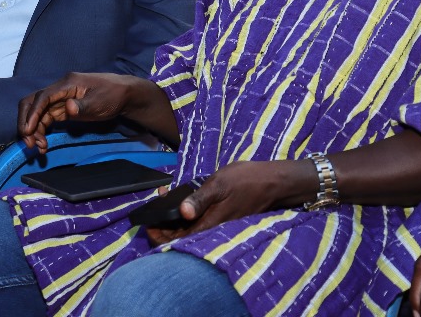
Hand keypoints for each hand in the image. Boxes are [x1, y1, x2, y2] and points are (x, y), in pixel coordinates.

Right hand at [17, 72, 143, 151]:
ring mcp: (60, 99)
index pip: (43, 97)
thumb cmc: (113, 95)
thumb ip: (83, 105)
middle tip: (29, 142)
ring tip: (39, 147)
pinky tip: (44, 144)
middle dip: (26, 121)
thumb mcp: (100, 101)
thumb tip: (68, 108)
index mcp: (67, 84)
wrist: (124, 95)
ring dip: (34, 130)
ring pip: (38, 113)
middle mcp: (59, 90)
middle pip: (33, 102)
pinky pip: (46, 119)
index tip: (28, 130)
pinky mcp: (62, 109)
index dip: (33, 113)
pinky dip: (42, 131)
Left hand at [145, 160, 306, 245]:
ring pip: (189, 228)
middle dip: (163, 226)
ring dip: (173, 219)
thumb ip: (199, 199)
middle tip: (152, 209)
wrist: (273, 182)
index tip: (146, 225)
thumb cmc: (246, 180)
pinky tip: (181, 200)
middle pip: (181, 236)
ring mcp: (217, 223)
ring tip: (163, 200)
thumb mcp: (219, 184)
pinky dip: (185, 214)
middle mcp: (212, 229)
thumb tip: (181, 212)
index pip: (179, 239)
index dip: (160, 236)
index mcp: (210, 224)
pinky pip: (198, 221)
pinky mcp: (221, 217)